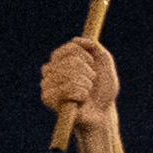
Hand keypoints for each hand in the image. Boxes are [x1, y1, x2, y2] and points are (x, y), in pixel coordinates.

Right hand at [44, 34, 122, 152]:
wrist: (102, 113)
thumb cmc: (102, 90)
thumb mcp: (105, 65)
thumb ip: (97, 49)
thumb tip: (82, 39)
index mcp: (61, 58)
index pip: (72, 46)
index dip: (87, 55)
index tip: (93, 64)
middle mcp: (50, 69)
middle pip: (72, 61)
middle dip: (89, 73)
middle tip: (91, 83)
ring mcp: (47, 82)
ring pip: (70, 74)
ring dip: (86, 85)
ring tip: (86, 92)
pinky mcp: (47, 97)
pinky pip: (68, 88)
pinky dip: (81, 94)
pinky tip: (80, 100)